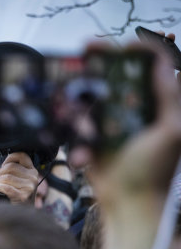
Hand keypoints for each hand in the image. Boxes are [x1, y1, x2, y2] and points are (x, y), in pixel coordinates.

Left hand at [0, 152, 38, 203]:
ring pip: (6, 177)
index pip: (22, 155)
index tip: (4, 166)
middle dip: (1, 173)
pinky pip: (5, 187)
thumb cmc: (17, 194)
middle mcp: (33, 177)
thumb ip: (10, 171)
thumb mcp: (17, 180)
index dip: (10, 158)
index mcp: (32, 171)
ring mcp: (30, 187)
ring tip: (1, 186)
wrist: (22, 213)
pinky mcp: (24, 196)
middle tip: (0, 179)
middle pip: (11, 166)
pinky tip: (0, 191)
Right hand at [90, 41, 180, 248]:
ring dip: (84, 114)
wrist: (127, 203)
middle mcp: (131, 109)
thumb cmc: (154, 170)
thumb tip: (164, 64)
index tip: (117, 46)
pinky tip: (84, 157)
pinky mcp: (90, 137)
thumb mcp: (171, 132)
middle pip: (113, 76)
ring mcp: (108, 123)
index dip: (135, 51)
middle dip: (97, 66)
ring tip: (88, 135)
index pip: (147, 67)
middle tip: (83, 52)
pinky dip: (77, 138)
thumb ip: (171, 97)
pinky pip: (77, 124)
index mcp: (155, 104)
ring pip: (90, 100)